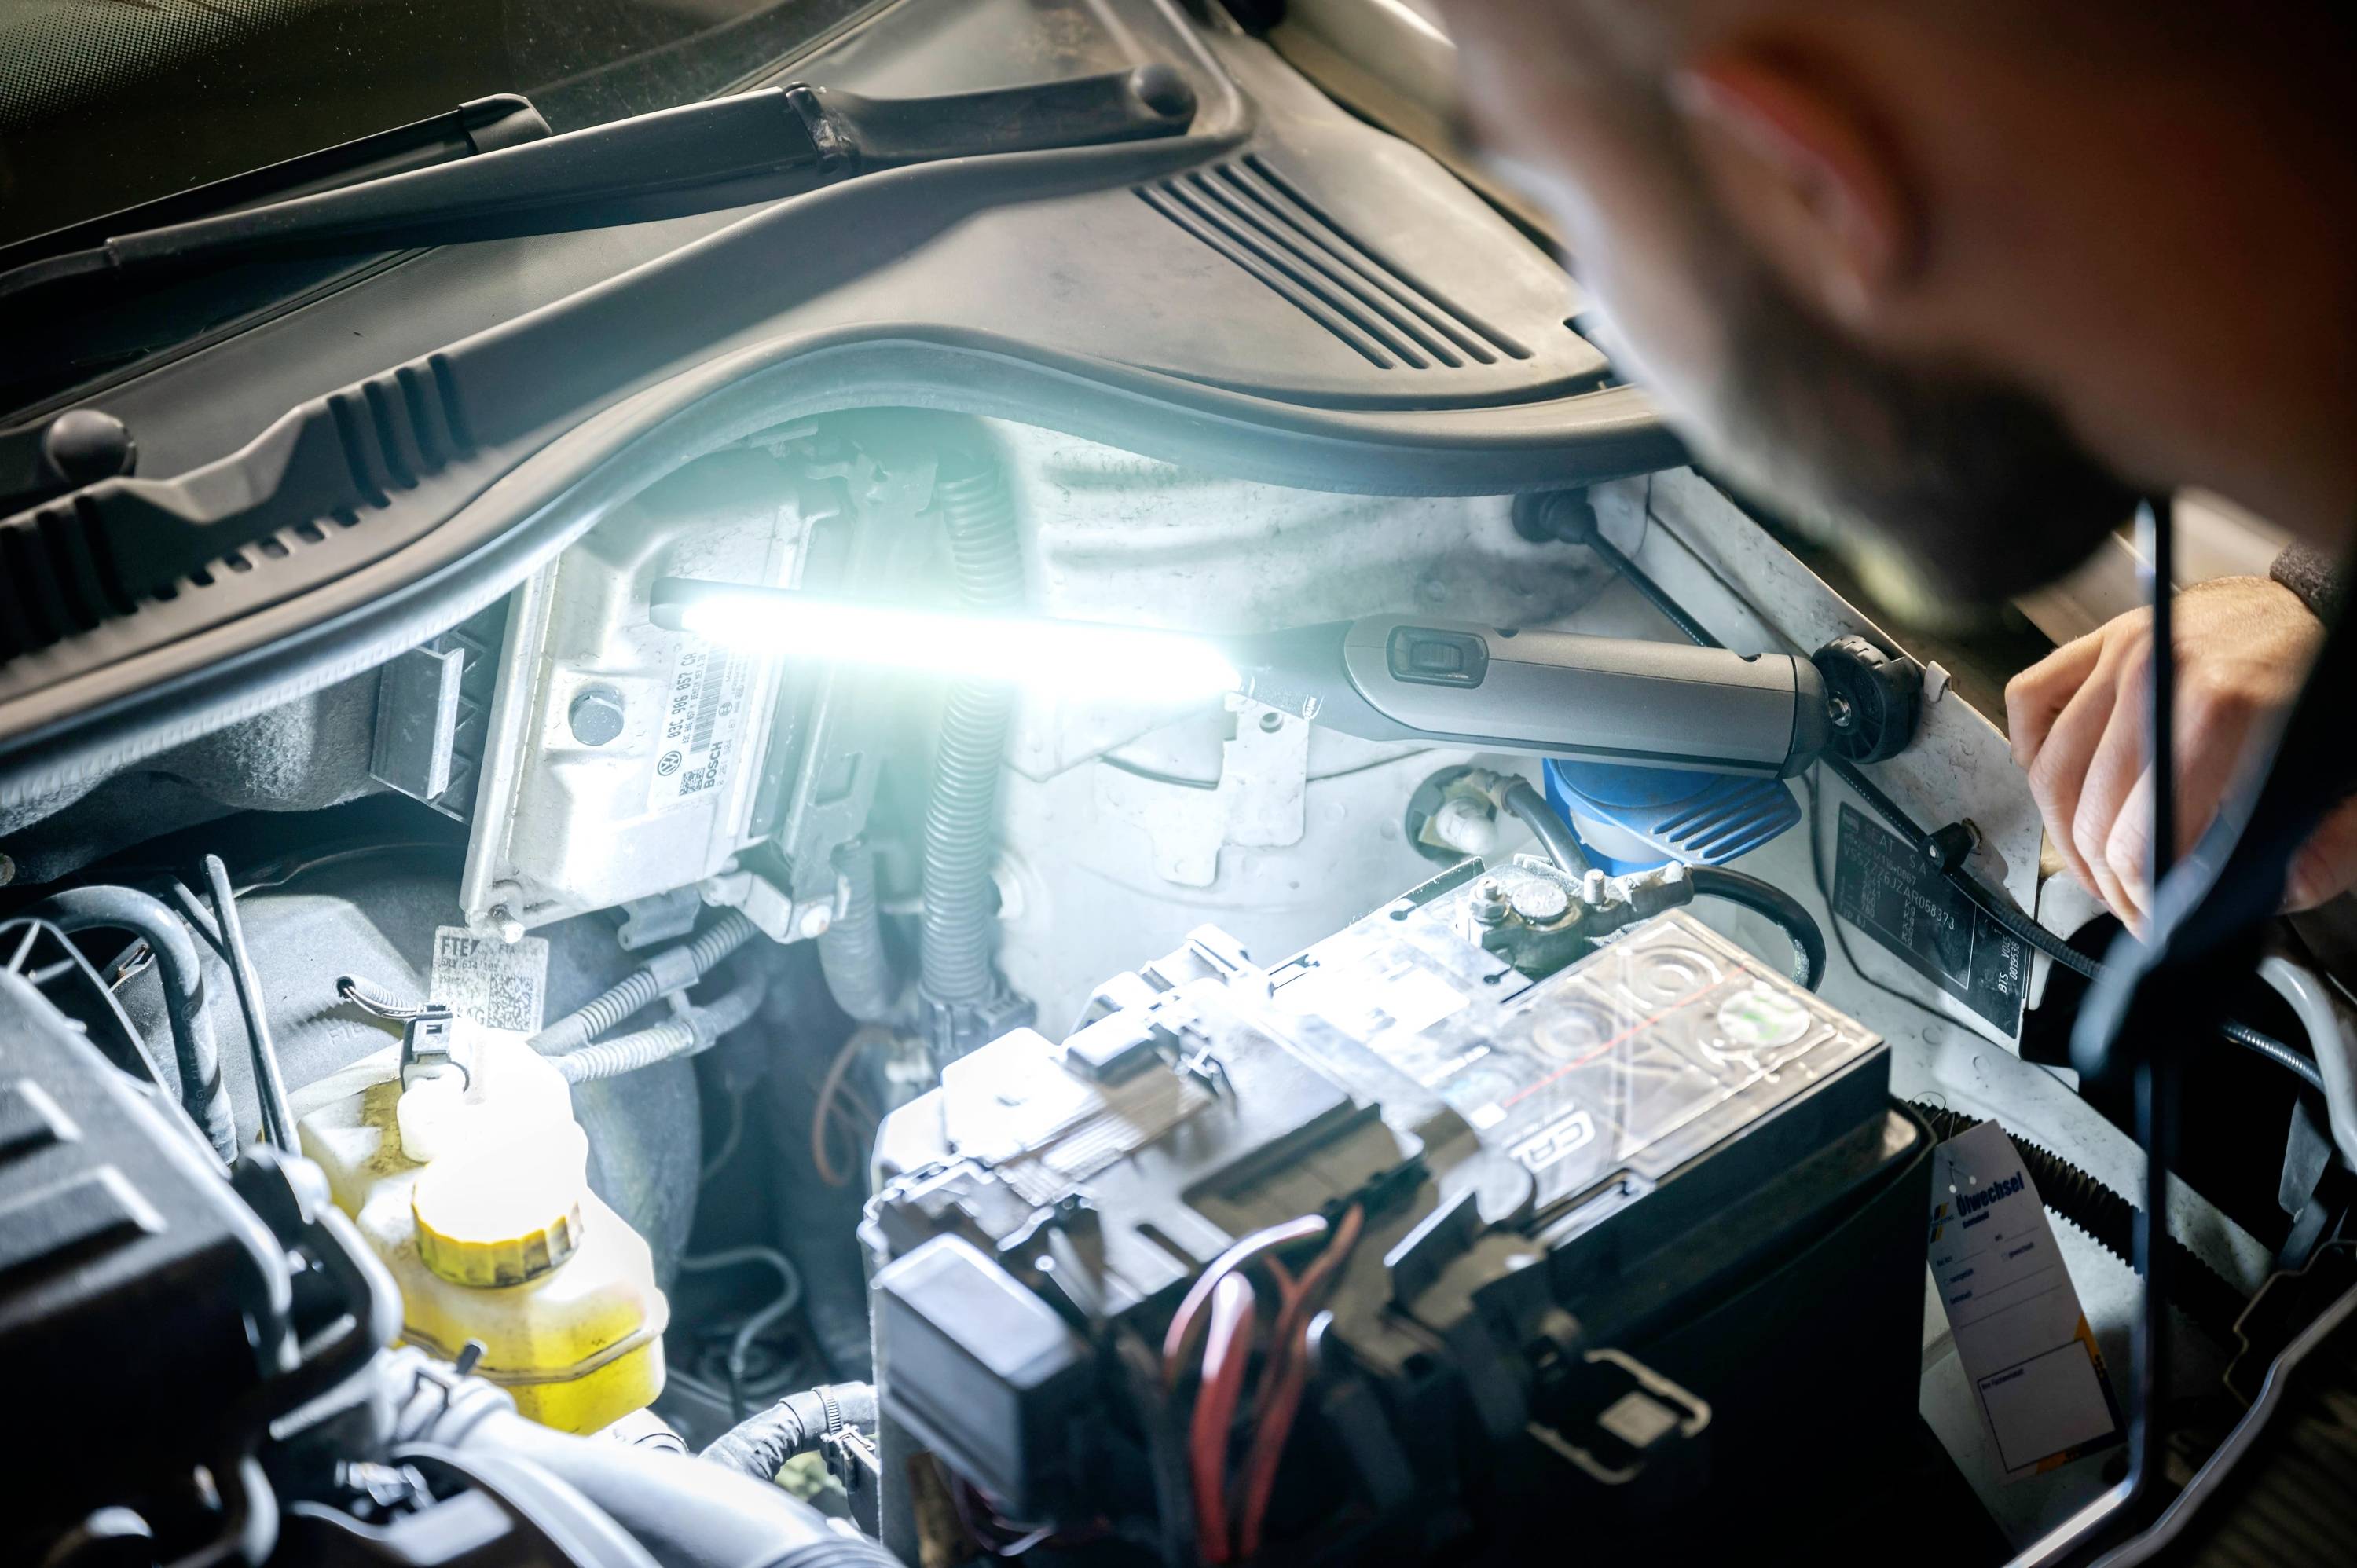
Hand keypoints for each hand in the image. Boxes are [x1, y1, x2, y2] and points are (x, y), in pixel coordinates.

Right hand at [2006, 575, 2354, 925]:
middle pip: (2090, 814)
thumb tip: (2268, 893)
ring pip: (2050, 771)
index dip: (2144, 899)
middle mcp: (2159, 674)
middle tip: (2131, 904)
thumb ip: (2329, 847)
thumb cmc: (2332, 686)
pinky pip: (2030, 701)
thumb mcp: (2355, 781)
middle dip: (2106, 880)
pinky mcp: (2101, 640)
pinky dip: (2031, 751)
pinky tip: (2065, 783)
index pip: (2142, 839)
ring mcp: (2122, 652)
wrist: (2324, 608)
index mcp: (2227, 706)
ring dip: (2065, 834)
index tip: (2156, 921)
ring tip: (2096, 863)